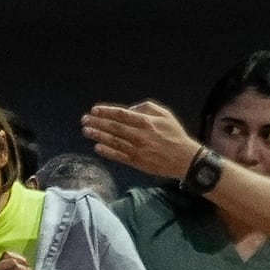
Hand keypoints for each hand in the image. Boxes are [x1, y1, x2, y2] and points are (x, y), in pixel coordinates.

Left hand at [79, 99, 199, 183]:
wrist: (185, 159)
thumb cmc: (174, 134)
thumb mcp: (165, 115)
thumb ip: (146, 108)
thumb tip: (129, 110)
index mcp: (146, 122)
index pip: (121, 115)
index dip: (106, 111)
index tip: (94, 110)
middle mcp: (139, 135)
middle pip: (113, 127)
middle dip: (97, 122)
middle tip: (84, 120)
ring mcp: (137, 150)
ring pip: (114, 141)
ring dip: (98, 136)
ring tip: (86, 131)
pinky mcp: (137, 162)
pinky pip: (119, 156)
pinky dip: (107, 152)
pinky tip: (97, 147)